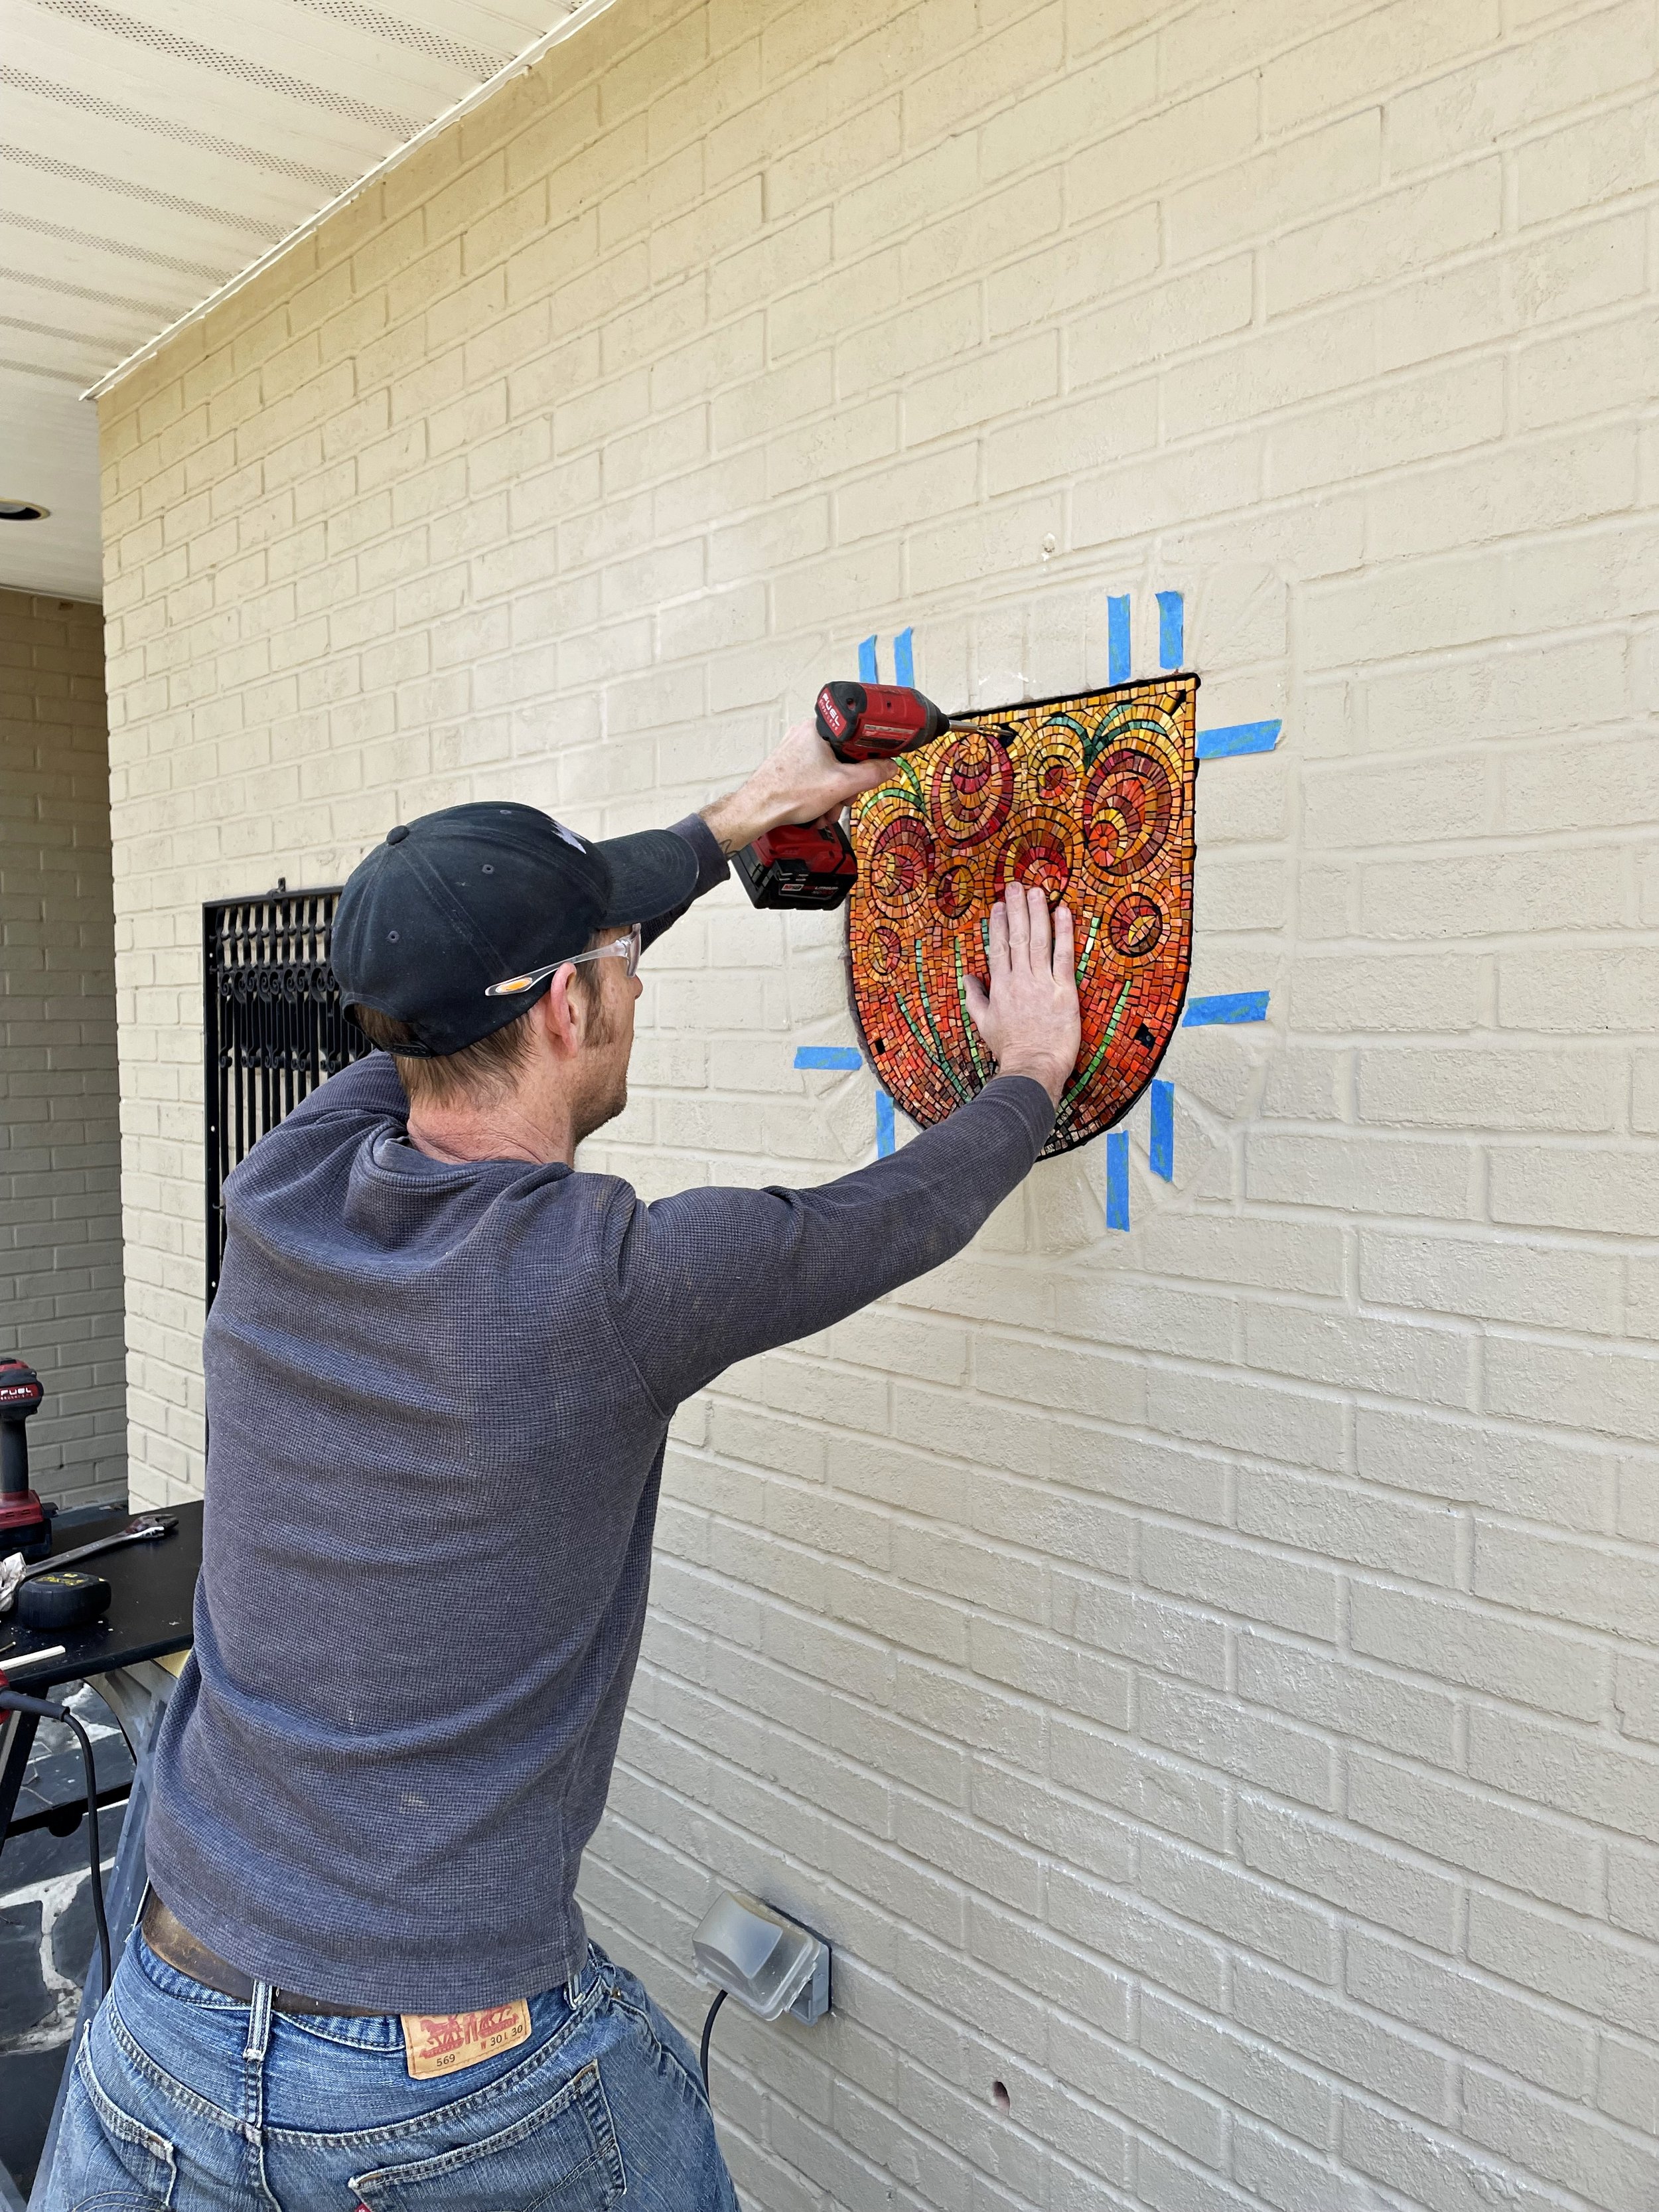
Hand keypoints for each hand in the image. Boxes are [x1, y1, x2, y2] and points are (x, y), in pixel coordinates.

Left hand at [701, 717, 891, 855]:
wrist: (758, 810)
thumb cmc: (789, 793)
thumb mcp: (841, 785)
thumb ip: (871, 774)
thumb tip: (890, 767)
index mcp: (819, 730)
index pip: (856, 738)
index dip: (867, 759)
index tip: (870, 774)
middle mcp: (806, 735)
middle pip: (844, 759)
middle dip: (847, 786)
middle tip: (843, 800)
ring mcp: (797, 750)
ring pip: (830, 771)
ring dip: (834, 796)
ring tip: (827, 811)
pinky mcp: (791, 766)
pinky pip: (816, 777)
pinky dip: (820, 796)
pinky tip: (817, 811)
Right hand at [962, 885, 1080, 1104]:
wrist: (1033, 1067)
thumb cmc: (1010, 1049)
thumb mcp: (984, 1023)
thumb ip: (975, 997)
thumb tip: (968, 977)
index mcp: (1000, 987)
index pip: (998, 948)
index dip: (999, 924)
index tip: (999, 905)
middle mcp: (1019, 980)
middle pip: (1017, 938)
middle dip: (1016, 909)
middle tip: (1016, 885)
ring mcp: (1042, 984)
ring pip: (1039, 941)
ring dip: (1037, 913)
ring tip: (1037, 891)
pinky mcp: (1064, 991)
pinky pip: (1063, 956)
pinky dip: (1063, 933)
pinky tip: (1063, 913)